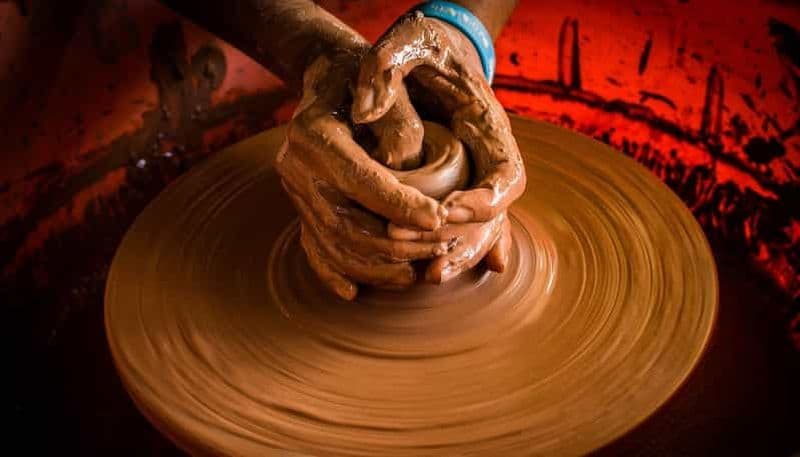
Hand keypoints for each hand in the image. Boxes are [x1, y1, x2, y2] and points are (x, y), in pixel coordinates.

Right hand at [276, 49, 450, 299]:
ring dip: (377, 266)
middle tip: (441, 248)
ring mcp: (296, 190)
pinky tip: (355, 293)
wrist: (327, 77)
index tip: (439, 220)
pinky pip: (314, 247)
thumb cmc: (365, 78)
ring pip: (333, 244)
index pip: (361, 181)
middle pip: (345, 224)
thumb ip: (400, 125)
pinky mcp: (301, 206)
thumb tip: (409, 169)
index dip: (401, 206)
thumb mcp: (386, 83)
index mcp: (314, 133)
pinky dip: (335, 272)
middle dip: (397, 245)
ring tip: (417, 272)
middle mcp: (296, 166)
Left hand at [352, 13, 525, 282]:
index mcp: (489, 124)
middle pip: (495, 216)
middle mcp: (487, 156)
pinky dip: (445, 249)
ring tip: (427, 275)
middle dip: (464, 241)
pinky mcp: (449, 186)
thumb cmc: (421, 47)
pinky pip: (456, 227)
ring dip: (455, 253)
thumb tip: (362, 111)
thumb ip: (386, 68)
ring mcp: (470, 174)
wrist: (429, 50)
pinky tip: (424, 273)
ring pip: (477, 229)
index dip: (485, 202)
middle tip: (431, 263)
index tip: (447, 212)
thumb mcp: (405, 43)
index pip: (506, 176)